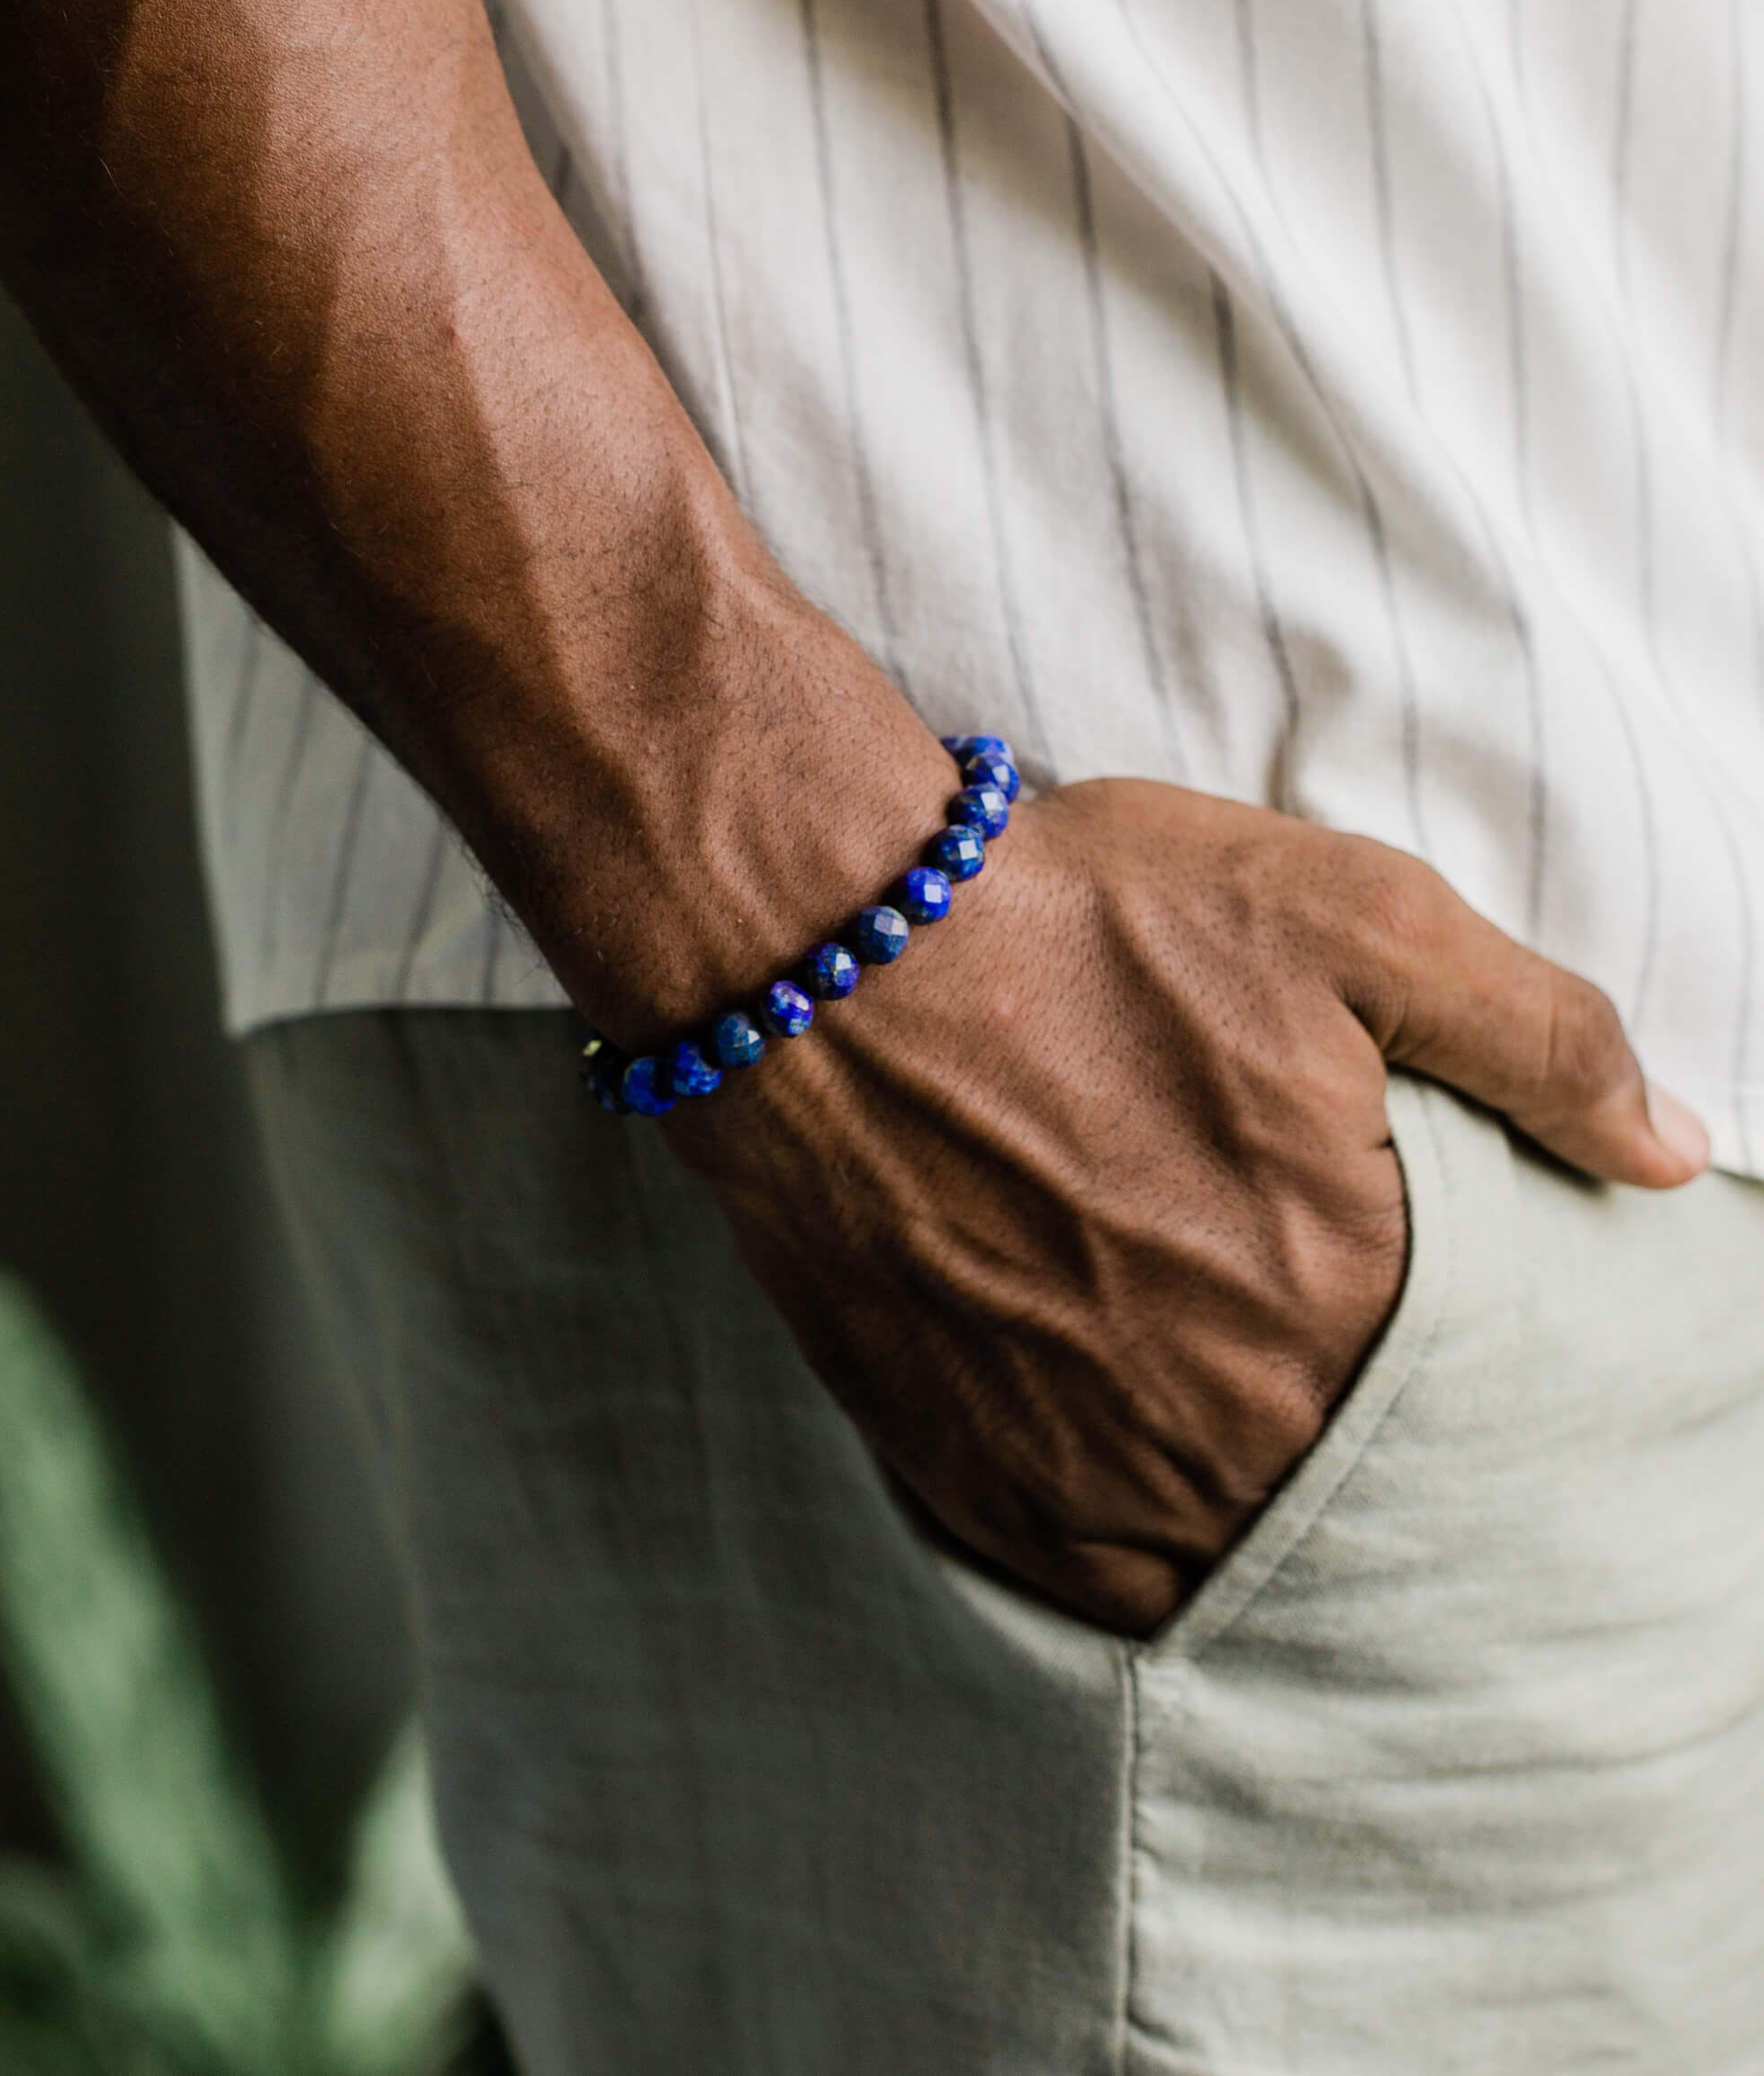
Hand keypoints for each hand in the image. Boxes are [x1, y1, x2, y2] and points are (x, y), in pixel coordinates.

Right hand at [664, 779, 1707, 1634]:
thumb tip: (1668, 1150)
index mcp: (1342, 1297)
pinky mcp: (959, 1467)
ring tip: (1241, 1444)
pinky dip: (1126, 1544)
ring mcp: (1080, 1462)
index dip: (1469, 1386)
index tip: (1441, 1351)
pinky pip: (1081, 1575)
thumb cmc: (1083, 926)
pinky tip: (1130, 1472)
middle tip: (1319, 1385)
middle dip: (1359, 1452)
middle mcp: (1221, 1416)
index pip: (1470, 1408)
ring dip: (1250, 1516)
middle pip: (1345, 1497)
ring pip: (1221, 1558)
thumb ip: (1536, 1036)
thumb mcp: (1348, 915)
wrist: (821, 965)